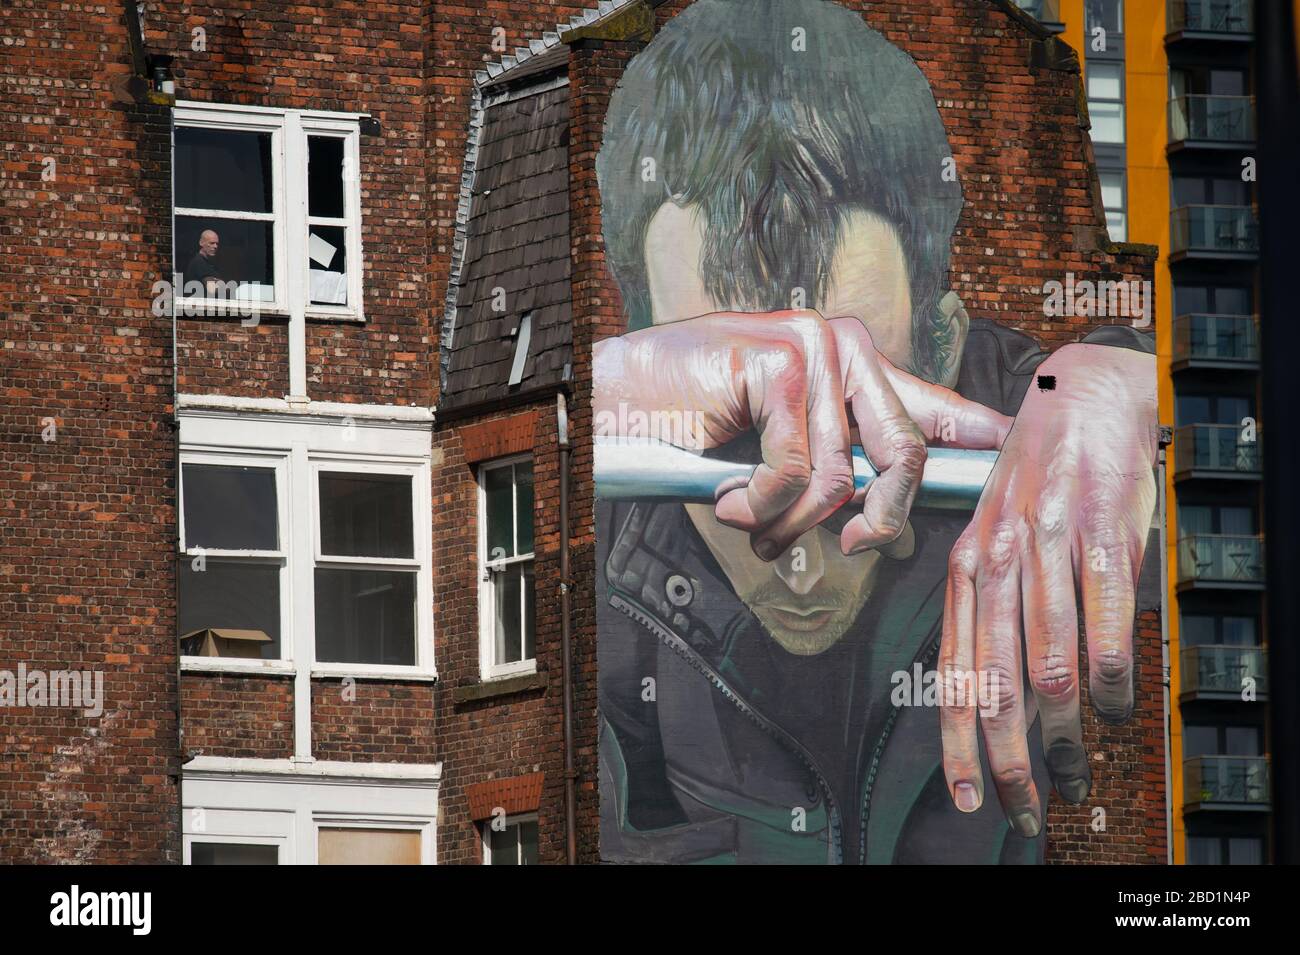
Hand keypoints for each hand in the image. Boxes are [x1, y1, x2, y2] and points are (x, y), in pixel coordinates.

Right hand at [594, 310, 1011, 559]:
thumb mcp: (771, 454)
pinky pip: (792, 472)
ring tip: (744, 522)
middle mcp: (840, 344)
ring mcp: (813, 344)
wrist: (610, 402)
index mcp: (846, 365)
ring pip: (838, 478)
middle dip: (879, 520)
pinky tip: (719, 499)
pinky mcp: (780, 358)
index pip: (930, 403)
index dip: (977, 434)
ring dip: (787, 525)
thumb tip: (880, 518)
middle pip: (904, 454)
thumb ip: (831, 470)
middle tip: (850, 548)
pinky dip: (754, 506)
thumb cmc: (686, 429)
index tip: (1015, 453)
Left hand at [938, 343, 1158, 835]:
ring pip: (1046, 664)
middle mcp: (996, 561)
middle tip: (1020, 808)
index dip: (956, 739)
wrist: (1081, 396)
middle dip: (1004, 757)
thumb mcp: (996, 537)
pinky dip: (1110, 680)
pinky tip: (1114, 707)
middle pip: (993, 681)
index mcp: (965, 566)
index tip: (967, 793)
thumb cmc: (1037, 475)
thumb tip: (1006, 689)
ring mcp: (1046, 549)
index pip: (952, 670)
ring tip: (1071, 769)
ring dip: (1060, 731)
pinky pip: (1103, 626)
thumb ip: (994, 607)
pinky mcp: (1098, 535)